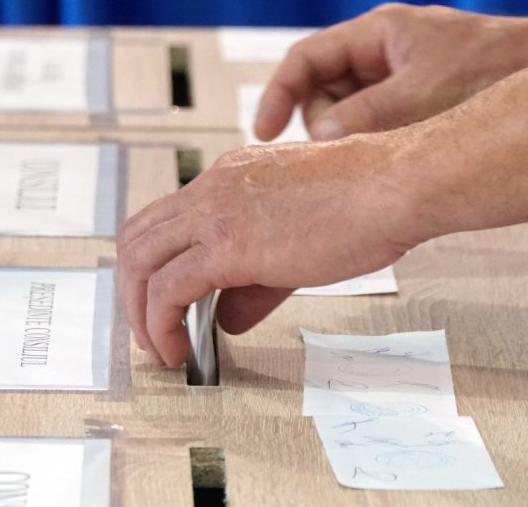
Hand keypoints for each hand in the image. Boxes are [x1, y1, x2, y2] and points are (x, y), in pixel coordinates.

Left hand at [117, 136, 424, 367]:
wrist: (393, 185)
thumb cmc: (367, 203)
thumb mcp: (298, 243)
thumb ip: (256, 281)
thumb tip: (227, 317)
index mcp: (231, 178)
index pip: (167, 220)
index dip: (156, 265)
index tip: (168, 304)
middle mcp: (214, 188)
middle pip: (138, 239)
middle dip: (135, 292)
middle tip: (154, 332)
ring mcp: (215, 213)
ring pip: (139, 262)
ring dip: (141, 313)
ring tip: (162, 349)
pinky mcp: (226, 245)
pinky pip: (167, 290)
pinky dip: (162, 324)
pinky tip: (180, 349)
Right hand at [254, 3, 527, 141]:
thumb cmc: (496, 66)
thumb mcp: (421, 95)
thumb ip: (366, 117)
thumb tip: (322, 142)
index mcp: (377, 33)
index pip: (305, 60)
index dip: (278, 96)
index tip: (264, 134)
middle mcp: (385, 51)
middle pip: (325, 92)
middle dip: (330, 125)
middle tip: (354, 151)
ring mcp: (405, 76)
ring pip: (353, 114)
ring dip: (360, 138)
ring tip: (391, 153)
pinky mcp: (424, 101)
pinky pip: (383, 125)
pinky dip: (384, 143)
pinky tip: (406, 159)